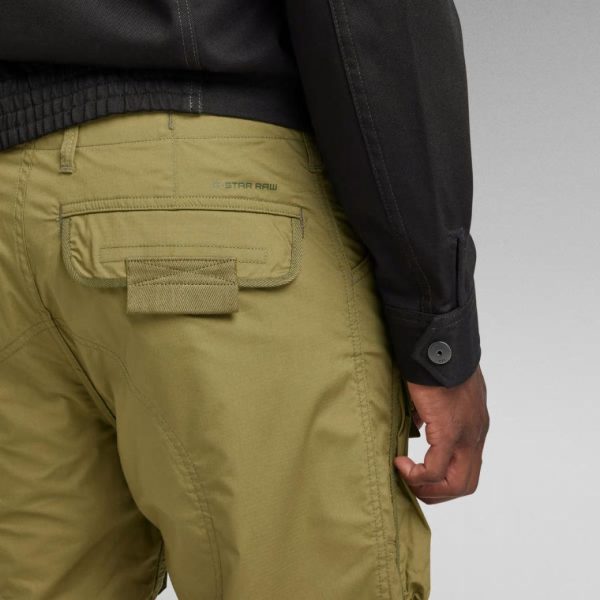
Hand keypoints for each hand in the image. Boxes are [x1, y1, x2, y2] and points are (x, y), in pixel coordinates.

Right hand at [394, 365, 488, 503]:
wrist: (437, 345)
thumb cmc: (436, 360)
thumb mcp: (441, 392)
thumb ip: (435, 413)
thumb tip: (421, 426)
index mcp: (475, 424)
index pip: (469, 466)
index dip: (444, 478)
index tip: (419, 471)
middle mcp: (475, 434)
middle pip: (466, 484)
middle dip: (437, 492)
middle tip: (411, 484)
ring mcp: (466, 435)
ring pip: (456, 484)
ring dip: (427, 488)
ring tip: (404, 475)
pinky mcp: (448, 432)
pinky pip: (435, 470)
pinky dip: (416, 474)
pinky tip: (400, 461)